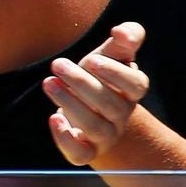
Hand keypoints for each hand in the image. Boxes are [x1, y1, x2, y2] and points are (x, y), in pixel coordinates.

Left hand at [44, 22, 148, 165]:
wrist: (87, 106)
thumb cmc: (98, 75)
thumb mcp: (110, 53)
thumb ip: (125, 37)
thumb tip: (123, 31)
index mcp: (130, 91)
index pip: (135, 85)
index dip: (115, 73)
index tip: (92, 60)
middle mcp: (121, 116)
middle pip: (111, 106)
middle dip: (82, 84)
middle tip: (58, 64)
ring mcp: (105, 136)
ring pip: (95, 128)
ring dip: (71, 105)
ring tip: (49, 83)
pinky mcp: (85, 150)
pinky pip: (81, 155)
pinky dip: (66, 140)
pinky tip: (55, 119)